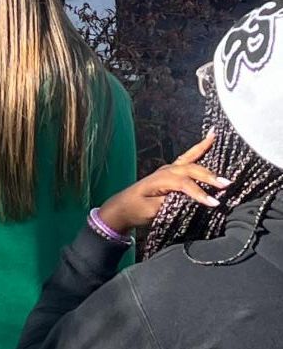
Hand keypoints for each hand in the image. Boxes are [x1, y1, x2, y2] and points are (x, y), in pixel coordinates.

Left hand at [97, 131, 230, 235]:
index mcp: (160, 180)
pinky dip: (199, 148)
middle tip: (226, 184)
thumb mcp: (151, 211)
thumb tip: (189, 201)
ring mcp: (169, 169)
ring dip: (205, 151)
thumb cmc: (136, 210)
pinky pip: (188, 157)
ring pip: (190, 158)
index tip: (214, 203)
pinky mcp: (171, 171)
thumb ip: (170, 204)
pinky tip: (209, 137)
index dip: (199, 193)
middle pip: (190, 169)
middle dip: (209, 176)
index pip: (184, 184)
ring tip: (216, 138)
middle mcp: (166, 170)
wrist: (123, 207)